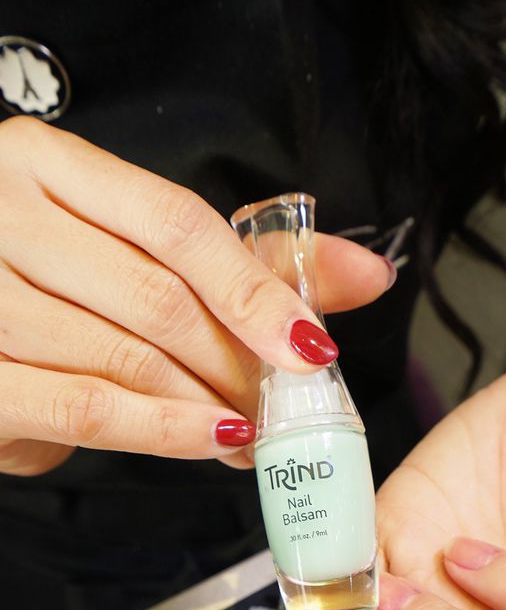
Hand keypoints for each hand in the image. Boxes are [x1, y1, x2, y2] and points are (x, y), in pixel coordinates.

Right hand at [0, 116, 391, 474]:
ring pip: (128, 359)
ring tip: (252, 433)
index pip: (175, 223)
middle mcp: (3, 217)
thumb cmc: (48, 283)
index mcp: (47, 167)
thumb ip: (243, 260)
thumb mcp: (129, 250)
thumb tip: (366, 274)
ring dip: (209, 406)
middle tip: (281, 404)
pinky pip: (85, 409)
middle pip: (160, 299)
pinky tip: (212, 441)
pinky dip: (161, 431)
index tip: (311, 343)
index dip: (255, 290)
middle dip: (238, 364)